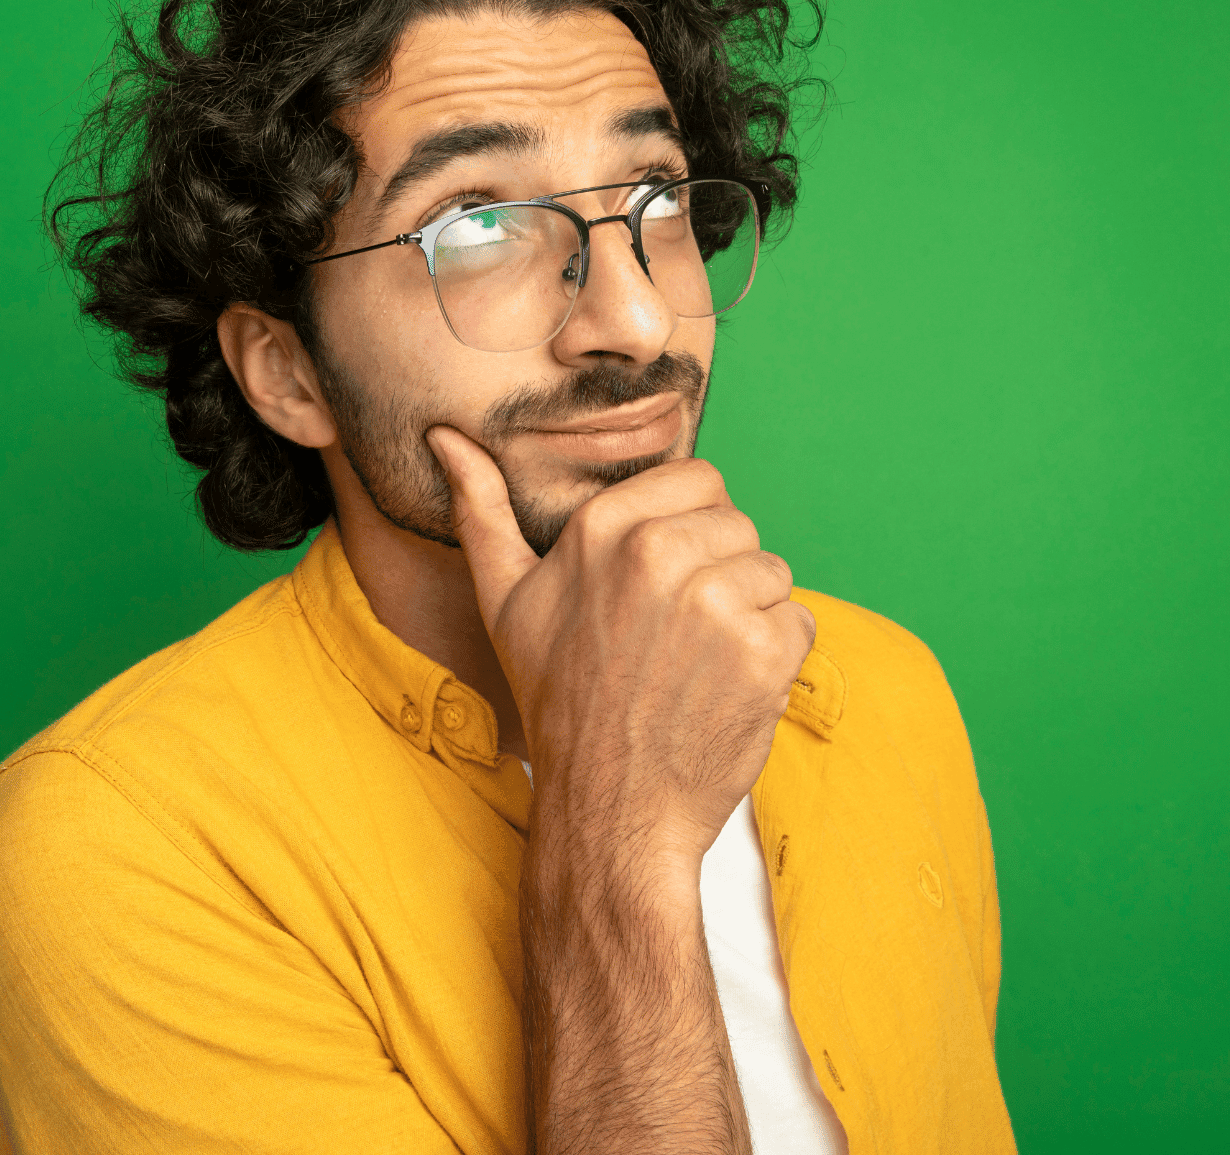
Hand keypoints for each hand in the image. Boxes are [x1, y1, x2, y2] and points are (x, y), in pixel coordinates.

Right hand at [426, 427, 814, 867]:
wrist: (608, 808)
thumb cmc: (558, 701)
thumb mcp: (504, 600)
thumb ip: (481, 511)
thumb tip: (446, 437)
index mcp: (602, 528)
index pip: (699, 479)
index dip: (689, 530)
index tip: (662, 584)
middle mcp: (659, 553)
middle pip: (739, 524)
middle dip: (719, 572)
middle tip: (675, 635)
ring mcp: (714, 602)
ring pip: (772, 572)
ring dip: (750, 615)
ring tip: (698, 663)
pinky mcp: (764, 651)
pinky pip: (799, 620)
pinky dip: (776, 658)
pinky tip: (726, 689)